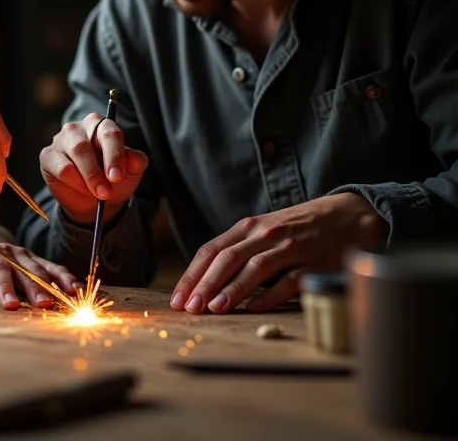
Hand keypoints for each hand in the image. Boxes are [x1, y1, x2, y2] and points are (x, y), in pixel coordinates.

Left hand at [0, 235, 78, 309]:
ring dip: (55, 283)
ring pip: (42, 268)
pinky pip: (54, 267)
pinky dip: (66, 277)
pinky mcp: (37, 260)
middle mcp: (10, 251)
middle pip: (24, 271)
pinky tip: (77, 290)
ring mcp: (25, 254)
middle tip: (44, 307)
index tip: (9, 306)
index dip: (3, 288)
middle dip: (35, 289)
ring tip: (68, 298)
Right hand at [40, 112, 148, 223]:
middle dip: (96, 173)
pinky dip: (73, 183)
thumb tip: (135, 159)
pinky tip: (81, 189)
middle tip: (106, 193)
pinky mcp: (48, 155)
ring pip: (72, 156)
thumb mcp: (130, 173)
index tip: (117, 177)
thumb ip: (136, 162)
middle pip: (85, 145)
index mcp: (101, 125)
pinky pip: (61, 168)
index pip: (109, 133)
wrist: (93, 201)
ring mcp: (61, 140)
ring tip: (96, 194)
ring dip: (86, 179)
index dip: (114, 155)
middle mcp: (79, 127)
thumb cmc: (112, 180)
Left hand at [170, 193, 384, 314]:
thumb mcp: (265, 231)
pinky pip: (289, 280)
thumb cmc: (299, 228)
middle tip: (190, 307)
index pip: (211, 249)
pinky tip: (255, 308)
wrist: (347, 216)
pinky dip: (271, 295)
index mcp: (249, 227)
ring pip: (255, 268)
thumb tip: (206, 279)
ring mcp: (290, 247)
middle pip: (228, 258)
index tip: (178, 298)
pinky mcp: (314, 262)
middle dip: (205, 284)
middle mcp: (266, 234)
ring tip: (214, 308)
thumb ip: (240, 250)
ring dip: (233, 289)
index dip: (193, 274)